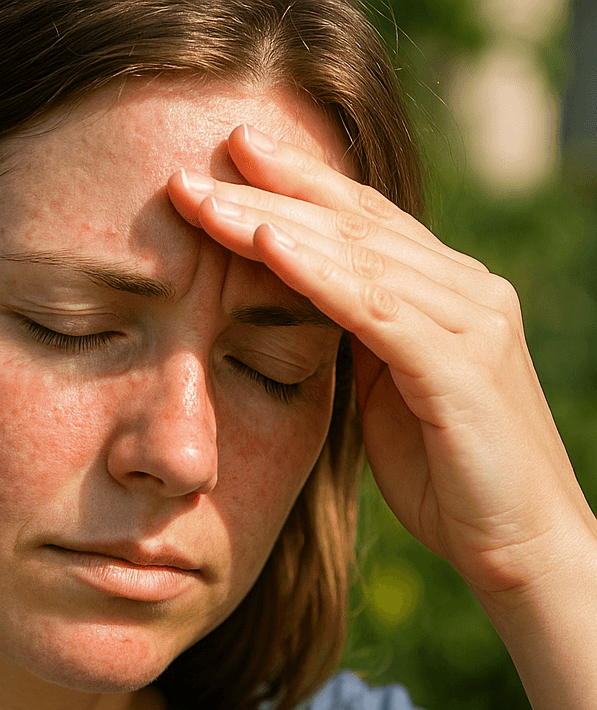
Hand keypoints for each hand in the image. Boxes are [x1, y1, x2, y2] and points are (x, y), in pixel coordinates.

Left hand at [167, 125, 596, 604]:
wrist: (517, 542)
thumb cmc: (449, 475)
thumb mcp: (389, 395)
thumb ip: (360, 342)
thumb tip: (304, 307)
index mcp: (443, 295)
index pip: (360, 224)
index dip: (298, 185)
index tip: (232, 158)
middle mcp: (463, 290)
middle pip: (353, 223)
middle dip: (273, 188)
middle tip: (200, 161)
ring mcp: (469, 320)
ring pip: (358, 254)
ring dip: (275, 221)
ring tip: (209, 197)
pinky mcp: (461, 364)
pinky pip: (377, 307)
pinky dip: (319, 274)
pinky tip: (269, 244)